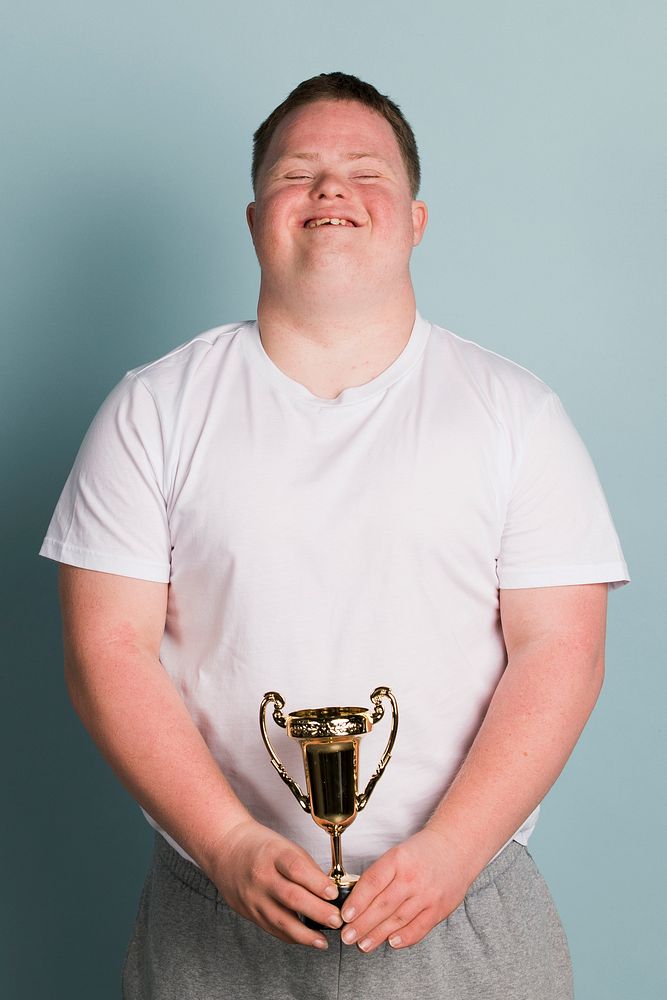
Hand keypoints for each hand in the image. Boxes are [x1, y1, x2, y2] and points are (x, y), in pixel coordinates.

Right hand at [207, 818, 342, 947]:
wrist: (226, 849)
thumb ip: (306, 867)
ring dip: (305, 934)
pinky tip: (305, 939)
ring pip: (281, 920)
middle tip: (336, 920)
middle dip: (317, 911)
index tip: (333, 893)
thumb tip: (329, 891)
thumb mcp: (285, 846)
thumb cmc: (260, 846)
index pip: (296, 869)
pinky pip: (272, 928)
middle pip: (291, 897)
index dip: (316, 882)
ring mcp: (253, 896)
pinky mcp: (249, 912)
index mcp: (273, 854)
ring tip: (323, 940)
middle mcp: (261, 876)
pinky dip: (291, 936)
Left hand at [339, 828, 473, 951]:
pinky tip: (391, 942)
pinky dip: (404, 938)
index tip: (345, 916)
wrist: (456, 846)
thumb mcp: (397, 853)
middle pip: (382, 905)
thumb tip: (358, 900)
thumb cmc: (422, 851)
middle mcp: (412, 877)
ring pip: (398, 919)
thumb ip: (381, 875)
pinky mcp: (439, 908)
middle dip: (362, 924)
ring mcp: (427, 894)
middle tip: (347, 936)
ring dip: (378, 935)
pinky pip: (419, 927)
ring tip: (363, 944)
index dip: (356, 902)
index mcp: (398, 859)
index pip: (372, 883)